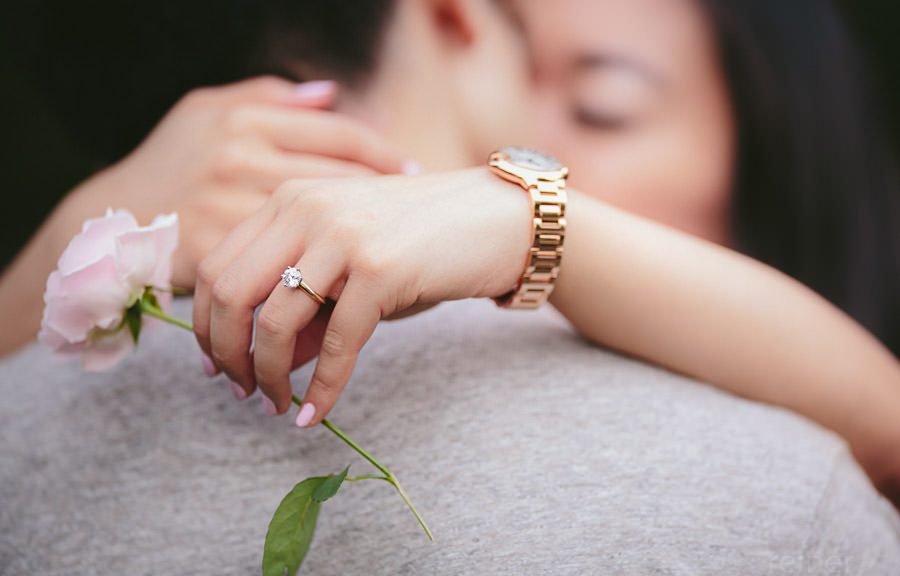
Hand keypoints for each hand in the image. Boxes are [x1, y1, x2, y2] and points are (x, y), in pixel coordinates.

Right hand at [59, 75, 413, 287]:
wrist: (112, 217)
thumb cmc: (172, 160)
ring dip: (362, 239)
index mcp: (247, 121)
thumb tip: (331, 93)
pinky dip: (321, 276)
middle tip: (419, 214)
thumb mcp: (210, 111)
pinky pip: (284, 268)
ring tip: (397, 247)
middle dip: (387, 199)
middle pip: (340, 181)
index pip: (339, 135)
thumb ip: (271, 97)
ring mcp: (227, 206)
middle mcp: (241, 160)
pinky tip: (350, 281)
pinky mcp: (215, 252)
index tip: (413, 169)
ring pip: (319, 228)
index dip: (384, 153)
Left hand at [193, 168, 531, 425]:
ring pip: (275, 320)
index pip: (216, 264)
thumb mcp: (351, 264)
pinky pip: (338, 343)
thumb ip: (305, 305)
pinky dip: (324, 387)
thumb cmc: (424, 242)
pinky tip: (316, 414)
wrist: (498, 218)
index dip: (204, 323)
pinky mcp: (380, 267)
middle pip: (229, 291)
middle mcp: (306, 207)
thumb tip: (262, 362)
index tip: (217, 365)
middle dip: (226, 354)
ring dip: (268, 376)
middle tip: (241, 392)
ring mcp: (343, 235)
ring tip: (277, 406)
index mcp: (289, 199)